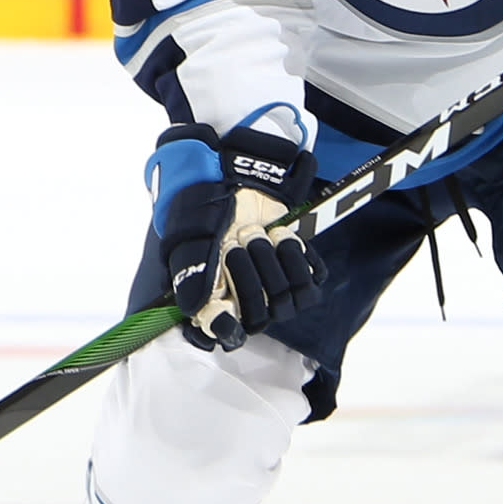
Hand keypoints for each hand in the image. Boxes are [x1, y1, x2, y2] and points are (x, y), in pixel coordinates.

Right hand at [148, 123, 325, 352]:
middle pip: (263, 314)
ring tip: (263, 234)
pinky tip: (283, 236)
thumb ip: (193, 283)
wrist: (232, 170)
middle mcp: (246, 295)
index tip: (225, 310)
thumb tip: (211, 324)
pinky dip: (301, 256)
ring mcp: (275, 280)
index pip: (229, 333)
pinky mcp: (300, 261)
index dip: (229, 324)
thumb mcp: (188, 240)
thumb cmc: (203, 206)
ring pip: (291, 299)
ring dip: (277, 263)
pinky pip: (314, 277)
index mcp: (216, 298)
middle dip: (251, 276)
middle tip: (237, 242)